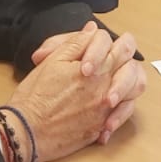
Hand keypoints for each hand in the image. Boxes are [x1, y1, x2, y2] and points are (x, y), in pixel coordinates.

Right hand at [26, 25, 146, 144]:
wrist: (26, 131)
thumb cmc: (35, 97)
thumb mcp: (53, 61)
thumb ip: (77, 43)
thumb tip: (92, 30)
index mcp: (98, 70)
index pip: (122, 48)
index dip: (114, 44)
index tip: (101, 47)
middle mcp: (107, 90)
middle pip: (133, 69)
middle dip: (126, 61)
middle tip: (113, 60)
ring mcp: (105, 111)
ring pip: (133, 93)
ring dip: (127, 85)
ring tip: (114, 81)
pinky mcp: (99, 128)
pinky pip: (121, 117)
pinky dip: (118, 111)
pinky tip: (105, 108)